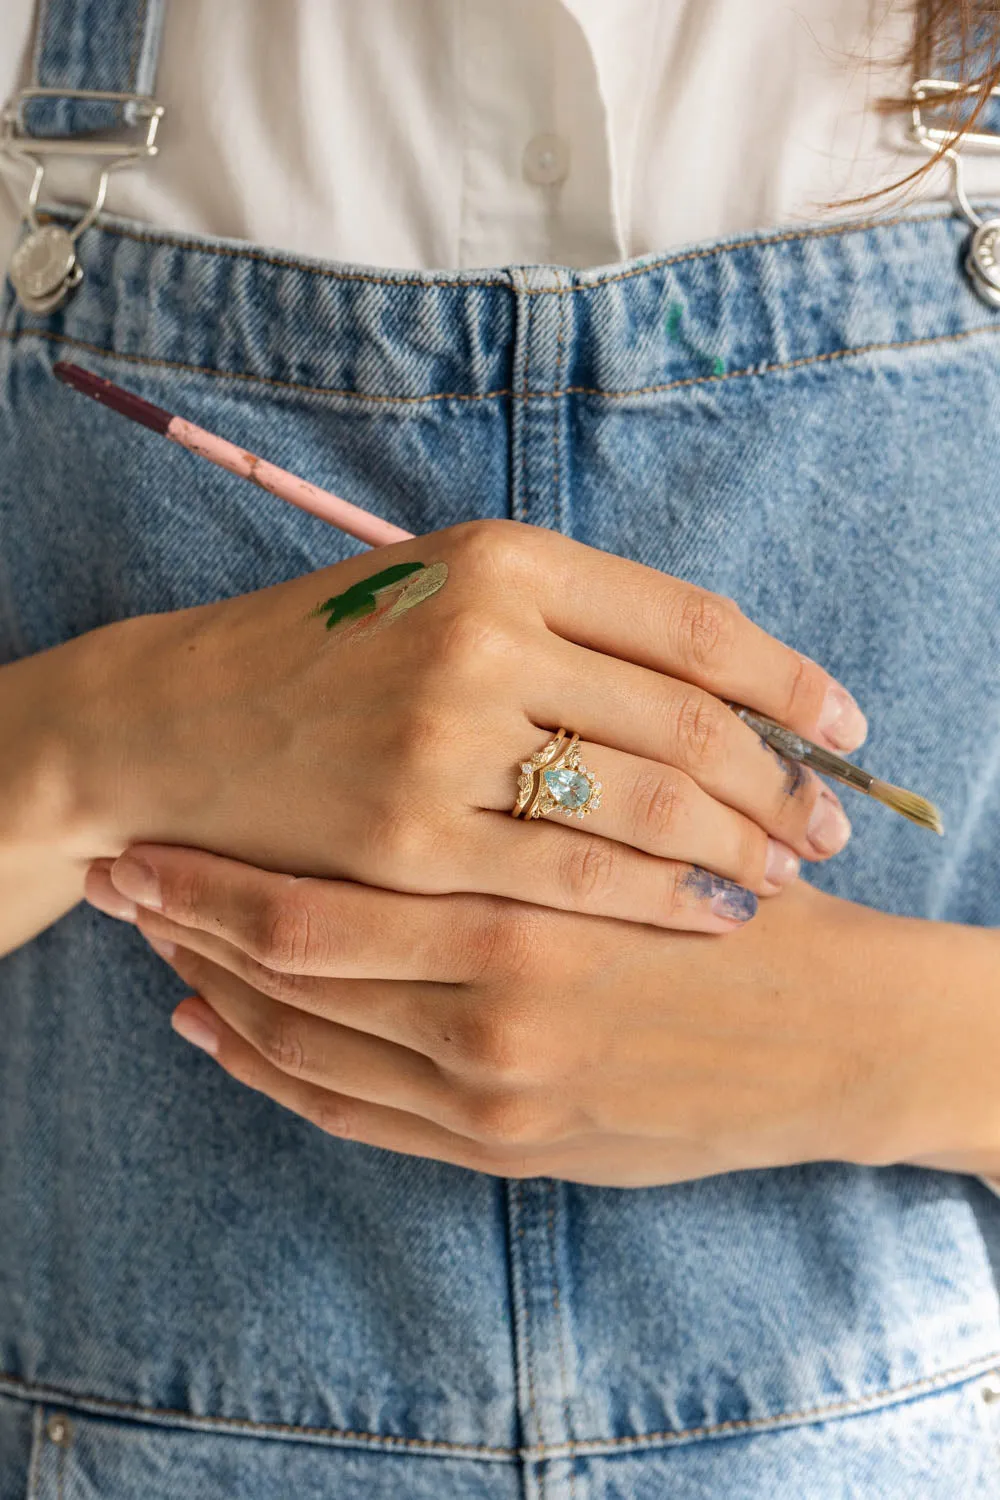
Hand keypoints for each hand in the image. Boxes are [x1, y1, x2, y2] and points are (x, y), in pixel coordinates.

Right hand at [72, 520, 861, 933]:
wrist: (174, 724)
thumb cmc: (323, 660)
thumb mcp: (442, 594)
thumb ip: (567, 623)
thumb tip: (712, 683)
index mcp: (501, 558)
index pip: (691, 622)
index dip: (788, 680)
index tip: (844, 723)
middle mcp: (481, 633)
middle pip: (686, 714)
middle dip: (779, 777)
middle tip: (831, 818)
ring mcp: (445, 736)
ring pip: (646, 797)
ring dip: (736, 839)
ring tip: (783, 867)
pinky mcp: (412, 836)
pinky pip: (576, 875)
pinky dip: (661, 895)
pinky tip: (710, 909)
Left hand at [84, 844, 913, 1186]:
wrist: (837, 1037)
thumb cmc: (748, 910)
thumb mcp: (645, 820)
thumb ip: (525, 798)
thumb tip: (407, 736)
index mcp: (520, 922)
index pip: (308, 914)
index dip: (208, 885)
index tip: (143, 846)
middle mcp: (491, 1023)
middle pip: (288, 983)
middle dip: (187, 929)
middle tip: (120, 886)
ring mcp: (494, 1100)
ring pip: (305, 1050)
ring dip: (216, 994)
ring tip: (155, 946)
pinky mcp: (508, 1147)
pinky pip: (350, 1115)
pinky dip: (270, 1072)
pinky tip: (215, 1032)